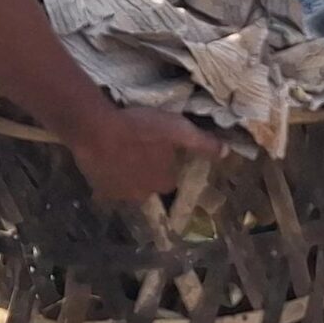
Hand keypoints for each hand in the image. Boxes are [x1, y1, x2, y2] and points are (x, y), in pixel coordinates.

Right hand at [67, 106, 223, 202]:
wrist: (96, 130)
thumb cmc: (140, 128)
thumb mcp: (178, 129)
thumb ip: (202, 143)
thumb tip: (227, 153)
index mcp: (163, 181)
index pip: (169, 178)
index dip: (165, 163)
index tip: (159, 148)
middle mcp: (142, 194)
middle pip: (148, 184)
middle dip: (145, 172)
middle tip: (138, 148)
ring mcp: (118, 194)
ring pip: (127, 186)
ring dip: (126, 174)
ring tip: (119, 151)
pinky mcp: (98, 189)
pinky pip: (106, 184)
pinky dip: (107, 174)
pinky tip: (104, 158)